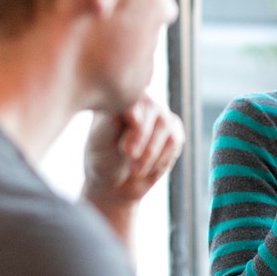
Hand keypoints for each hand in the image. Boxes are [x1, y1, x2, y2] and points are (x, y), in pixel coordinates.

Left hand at [83, 92, 184, 207]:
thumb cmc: (103, 154)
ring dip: (151, 153)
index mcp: (124, 94)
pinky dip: (161, 159)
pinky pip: (175, 142)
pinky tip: (147, 168)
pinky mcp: (174, 131)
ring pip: (166, 127)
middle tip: (129, 157)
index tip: (126, 150)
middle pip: (155, 109)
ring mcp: (162, 115)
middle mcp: (146, 100)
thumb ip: (115, 121)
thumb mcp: (101, 137)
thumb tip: (136, 115)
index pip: (137, 98)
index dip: (135, 125)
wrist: (115, 181)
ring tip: (135, 170)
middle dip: (143, 138)